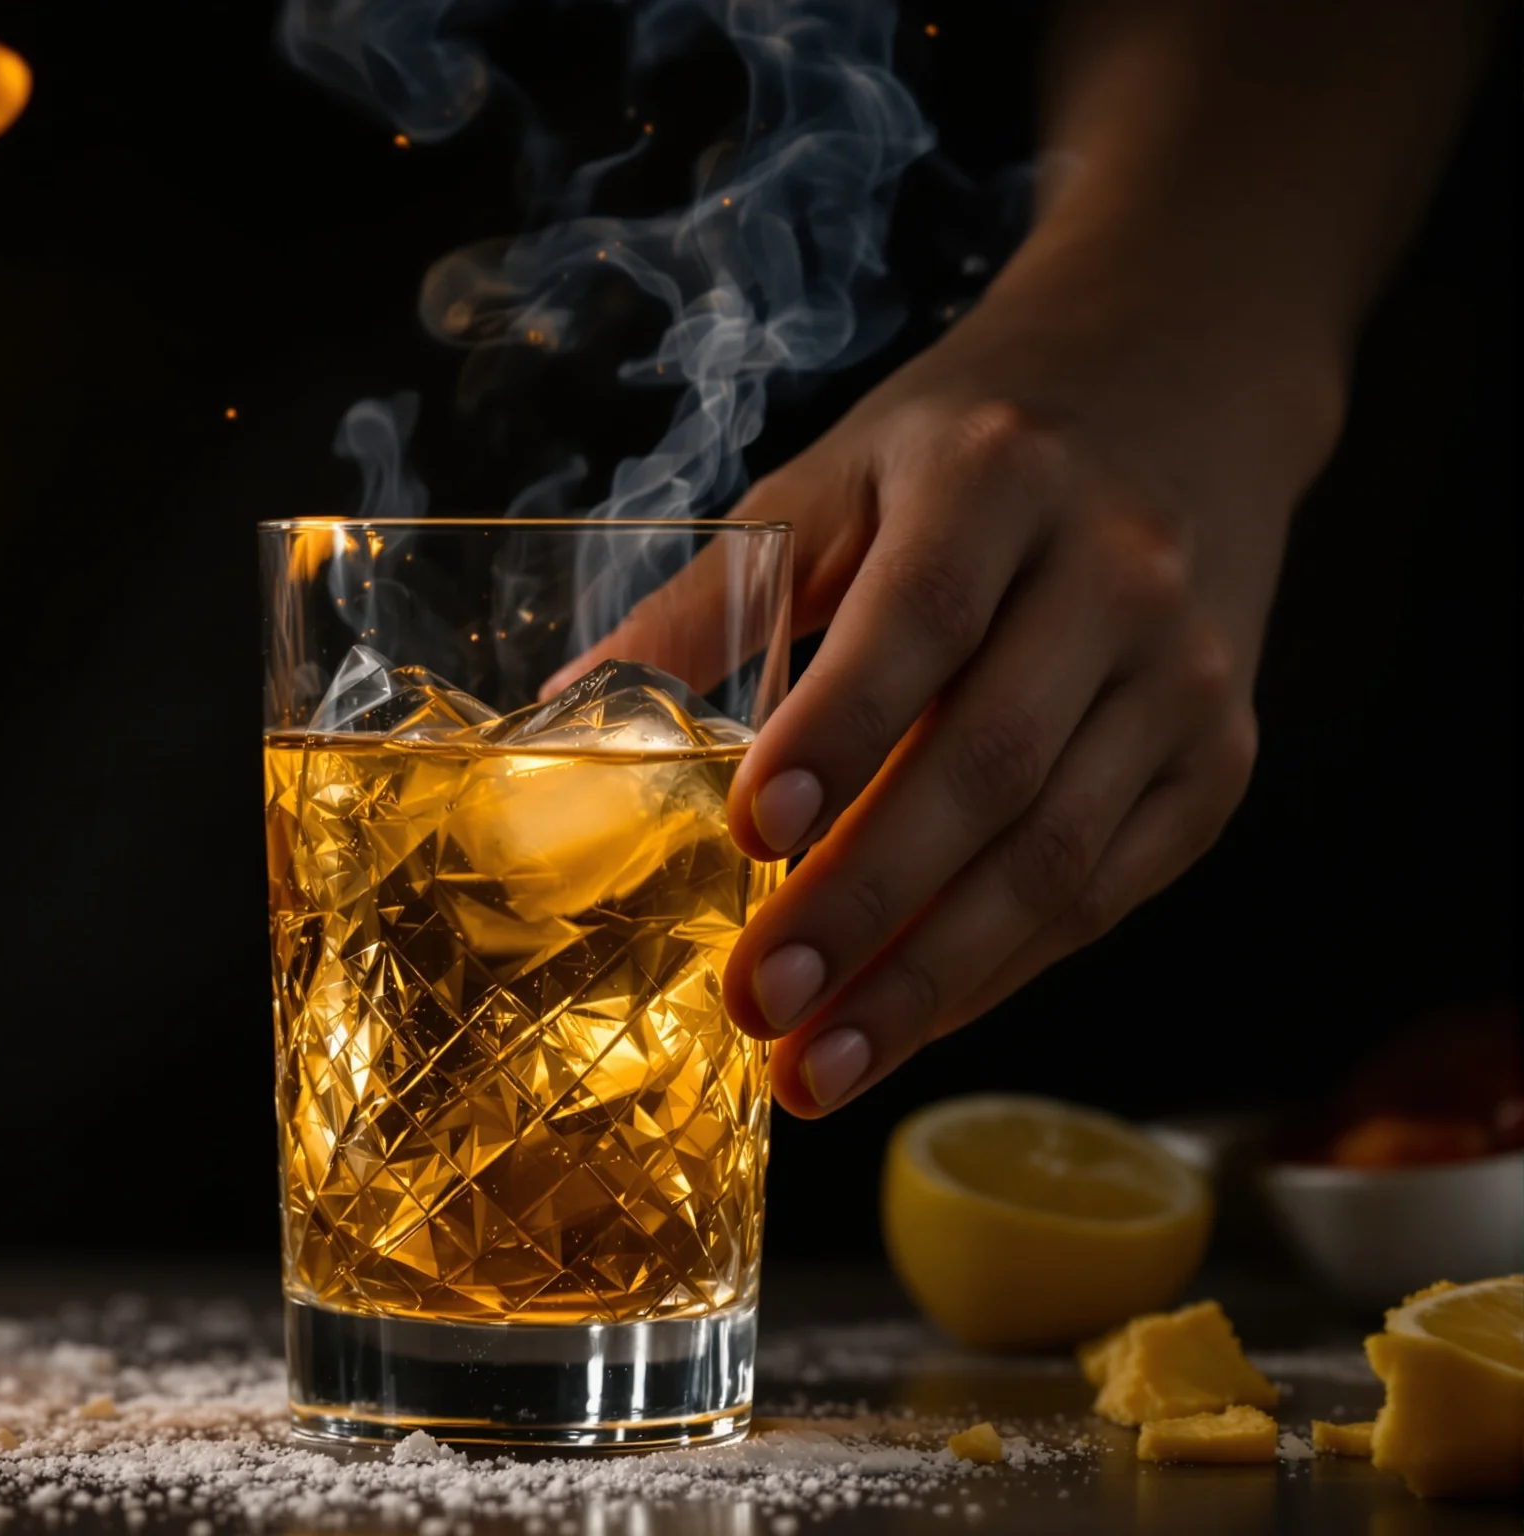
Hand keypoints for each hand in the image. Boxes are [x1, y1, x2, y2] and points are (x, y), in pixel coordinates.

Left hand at [563, 273, 1343, 1115]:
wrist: (1178, 392)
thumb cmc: (968, 453)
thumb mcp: (836, 477)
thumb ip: (717, 597)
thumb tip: (569, 709)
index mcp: (998, 482)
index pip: (920, 623)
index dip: (837, 736)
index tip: (748, 836)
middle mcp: (1116, 577)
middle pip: (992, 766)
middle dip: (865, 904)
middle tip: (759, 1003)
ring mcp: (1186, 677)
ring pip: (1059, 857)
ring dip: (929, 980)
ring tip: (816, 1067)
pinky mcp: (1219, 759)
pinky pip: (1108, 892)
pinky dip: (999, 971)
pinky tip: (906, 1023)